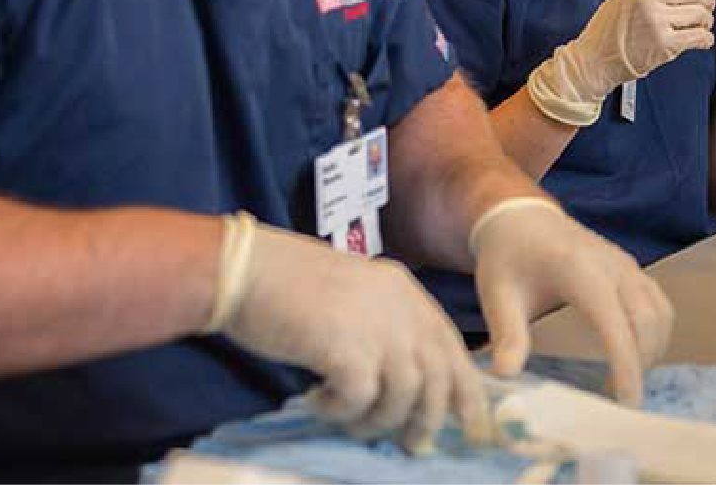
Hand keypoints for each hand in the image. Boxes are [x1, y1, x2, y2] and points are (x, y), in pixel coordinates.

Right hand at [211, 215, 489, 449]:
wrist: (245, 269)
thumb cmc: (288, 284)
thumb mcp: (354, 295)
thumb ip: (383, 327)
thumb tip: (406, 384)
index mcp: (404, 291)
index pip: (450, 347)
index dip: (465, 390)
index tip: (471, 424)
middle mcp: (399, 307)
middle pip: (436, 377)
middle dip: (429, 419)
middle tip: (414, 445)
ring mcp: (376, 327)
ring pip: (402, 396)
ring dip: (378, 420)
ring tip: (349, 421)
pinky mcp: (346, 350)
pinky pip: (360, 401)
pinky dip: (340, 412)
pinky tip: (317, 402)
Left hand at [471, 198, 673, 404]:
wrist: (519, 217)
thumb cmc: (507, 257)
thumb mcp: (497, 295)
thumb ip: (506, 335)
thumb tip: (505, 375)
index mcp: (578, 268)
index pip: (615, 323)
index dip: (626, 364)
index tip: (626, 401)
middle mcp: (611, 263)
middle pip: (647, 320)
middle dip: (641, 363)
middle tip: (618, 398)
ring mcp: (625, 263)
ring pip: (660, 312)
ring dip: (652, 349)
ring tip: (623, 378)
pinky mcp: (630, 268)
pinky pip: (658, 303)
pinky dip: (655, 333)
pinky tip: (633, 353)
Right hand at [526, 0, 715, 126]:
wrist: (593, 60)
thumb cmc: (610, 29)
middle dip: (707, 0)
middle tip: (706, 8)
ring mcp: (655, 20)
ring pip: (701, 13)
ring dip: (706, 21)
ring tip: (700, 26)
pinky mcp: (663, 44)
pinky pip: (699, 36)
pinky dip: (705, 39)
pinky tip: (701, 40)